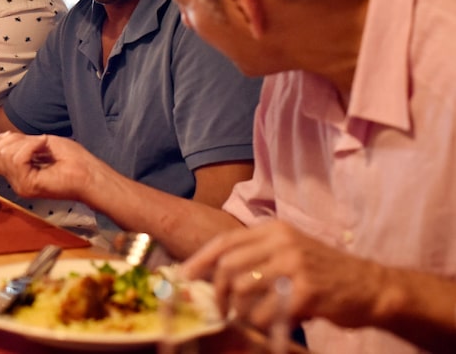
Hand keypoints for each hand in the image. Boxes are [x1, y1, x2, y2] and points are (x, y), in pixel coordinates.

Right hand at [0, 132, 99, 201]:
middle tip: (37, 142)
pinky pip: (18, 159)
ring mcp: (21, 185)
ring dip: (25, 143)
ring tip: (43, 145)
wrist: (91, 174)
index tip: (24, 138)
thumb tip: (3, 138)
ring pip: (4, 156)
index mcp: (18, 174)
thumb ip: (20, 143)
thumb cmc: (74, 159)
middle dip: (13, 140)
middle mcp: (16, 182)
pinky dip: (30, 146)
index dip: (2, 142)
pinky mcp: (28, 185)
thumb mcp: (41, 143)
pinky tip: (44, 146)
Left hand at [180, 220, 386, 330]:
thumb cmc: (323, 272)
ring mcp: (295, 264)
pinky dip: (262, 324)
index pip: (225, 242)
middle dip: (217, 292)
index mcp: (273, 229)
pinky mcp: (307, 291)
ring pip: (243, 289)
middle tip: (220, 310)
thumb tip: (211, 273)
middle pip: (228, 266)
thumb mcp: (288, 251)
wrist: (371, 286)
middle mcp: (282, 241)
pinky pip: (268, 312)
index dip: (200, 260)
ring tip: (244, 319)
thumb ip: (255, 257)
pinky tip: (272, 325)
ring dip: (238, 310)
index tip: (184, 277)